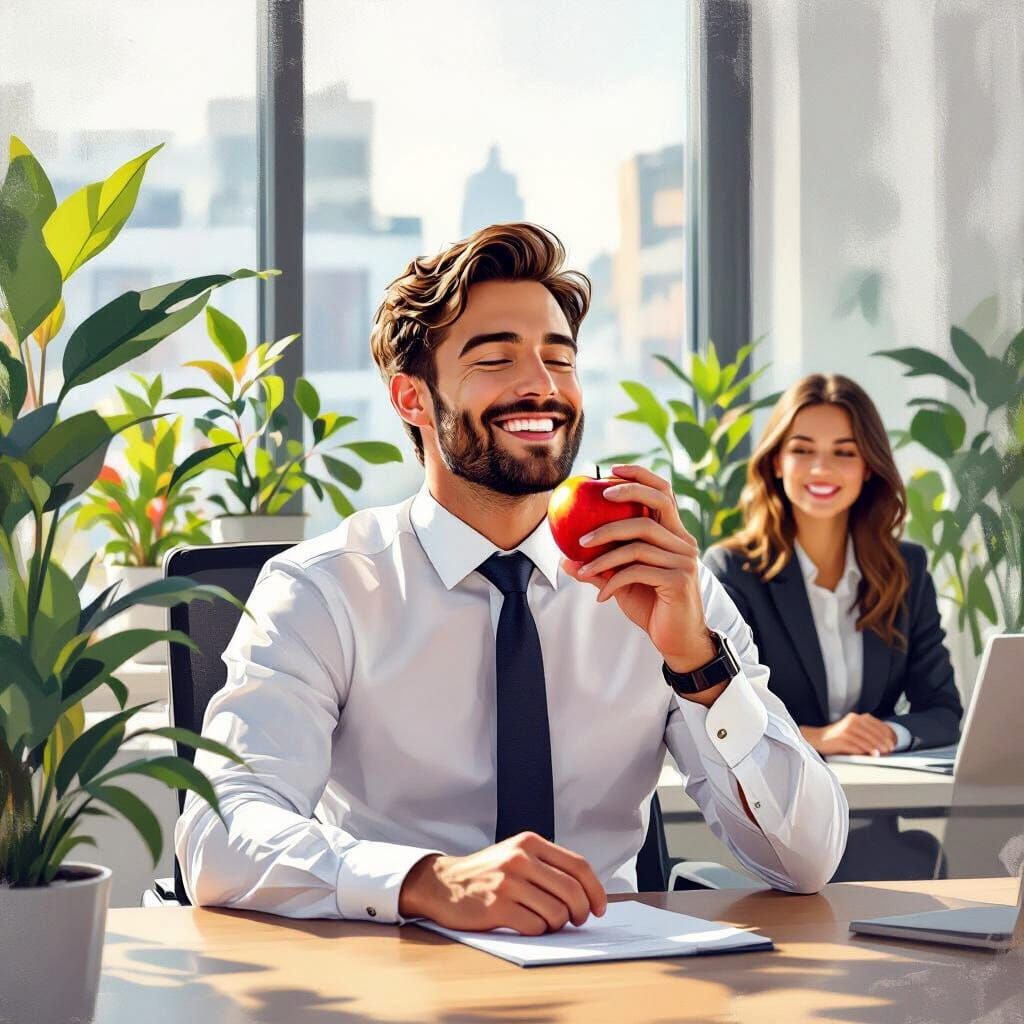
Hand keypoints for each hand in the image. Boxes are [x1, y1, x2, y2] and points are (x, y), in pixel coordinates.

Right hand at [398, 831, 606, 934]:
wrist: (443, 883)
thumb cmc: (487, 873)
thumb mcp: (516, 854)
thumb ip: (547, 865)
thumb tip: (586, 893)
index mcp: (529, 843)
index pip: (578, 866)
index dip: (595, 890)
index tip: (599, 907)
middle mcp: (520, 859)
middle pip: (572, 891)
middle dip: (581, 912)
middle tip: (577, 920)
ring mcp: (508, 882)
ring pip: (556, 913)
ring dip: (557, 924)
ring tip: (545, 921)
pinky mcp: (497, 907)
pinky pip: (535, 927)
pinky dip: (537, 931)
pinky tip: (526, 924)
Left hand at [560, 464, 713, 674]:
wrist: (677, 642)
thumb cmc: (652, 607)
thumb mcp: (622, 583)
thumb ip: (600, 567)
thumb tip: (565, 558)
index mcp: (674, 535)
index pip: (663, 493)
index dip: (640, 476)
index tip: (611, 470)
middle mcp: (683, 543)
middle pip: (656, 504)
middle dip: (626, 494)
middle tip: (596, 498)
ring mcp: (683, 561)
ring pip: (637, 542)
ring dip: (603, 553)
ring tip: (581, 565)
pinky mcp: (678, 580)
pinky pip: (636, 571)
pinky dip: (612, 581)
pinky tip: (600, 595)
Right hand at [801, 713, 897, 755]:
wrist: (817, 738)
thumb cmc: (837, 738)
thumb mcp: (852, 731)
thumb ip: (866, 734)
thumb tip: (883, 743)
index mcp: (855, 717)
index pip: (875, 724)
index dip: (886, 733)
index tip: (893, 741)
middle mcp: (851, 721)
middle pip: (871, 731)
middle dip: (883, 740)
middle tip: (890, 748)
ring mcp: (845, 729)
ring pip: (865, 737)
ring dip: (876, 745)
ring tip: (883, 752)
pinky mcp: (840, 738)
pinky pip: (856, 744)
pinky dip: (865, 750)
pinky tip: (872, 753)